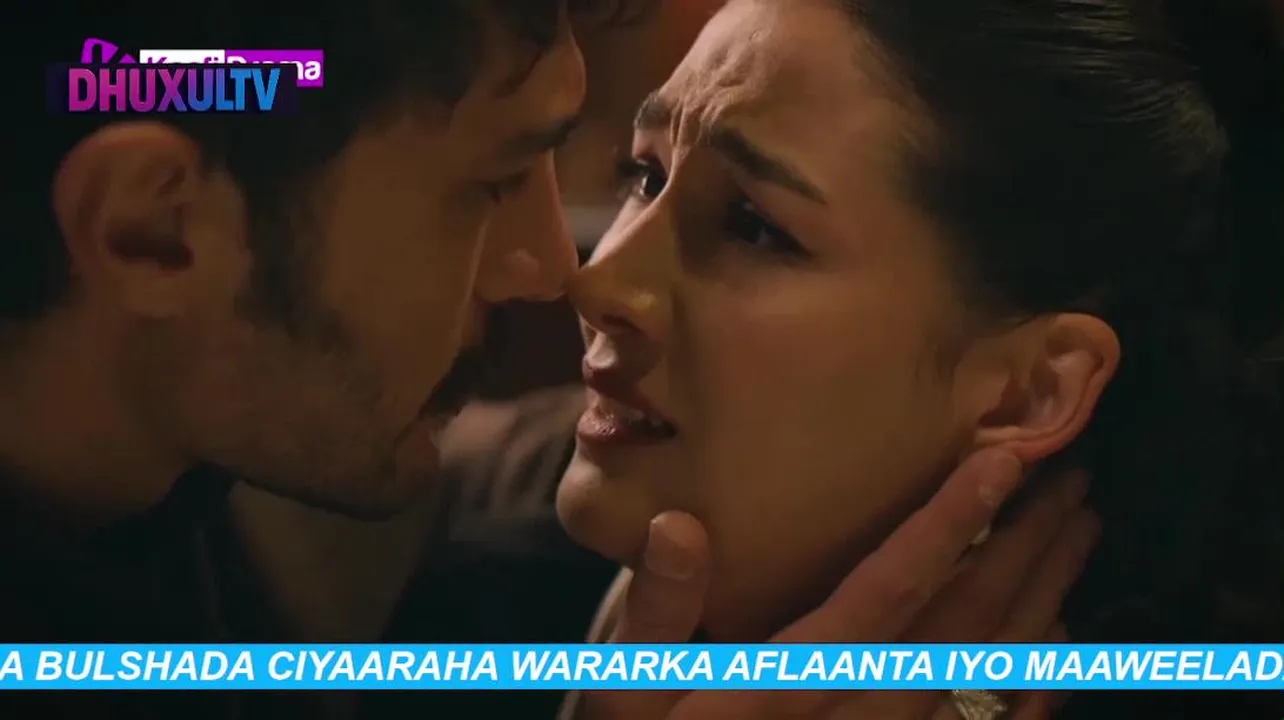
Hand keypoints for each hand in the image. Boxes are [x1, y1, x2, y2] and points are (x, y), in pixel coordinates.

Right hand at [580, 448, 1098, 719]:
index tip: (1002, 462)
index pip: (886, 593)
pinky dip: (1029, 690)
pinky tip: (1059, 649)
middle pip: (956, 629)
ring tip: (1077, 540)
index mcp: (788, 684)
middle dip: (1019, 551)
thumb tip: (681, 525)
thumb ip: (657, 614)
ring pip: (983, 678)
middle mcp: (850, 718)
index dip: (947, 525)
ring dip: (1039, 604)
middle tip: (1069, 485)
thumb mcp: (624, 690)